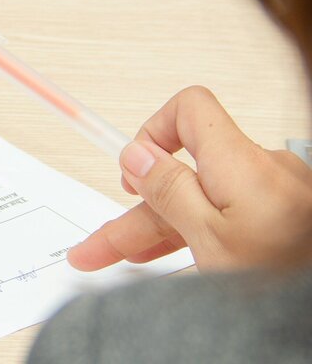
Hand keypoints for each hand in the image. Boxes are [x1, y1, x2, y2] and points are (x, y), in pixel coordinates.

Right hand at [68, 86, 311, 271]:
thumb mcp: (211, 239)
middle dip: (139, 207)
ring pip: (204, 201)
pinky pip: (230, 214)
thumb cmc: (288, 278)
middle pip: (185, 174)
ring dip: (163, 226)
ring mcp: (276, 195)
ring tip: (127, 258)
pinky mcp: (285, 216)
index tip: (127, 170)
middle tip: (101, 244)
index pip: (188, 110)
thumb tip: (137, 155)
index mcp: (241, 163)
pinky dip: (199, 232)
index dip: (153, 133)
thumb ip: (170, 192)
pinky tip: (176, 255)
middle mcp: (262, 169)